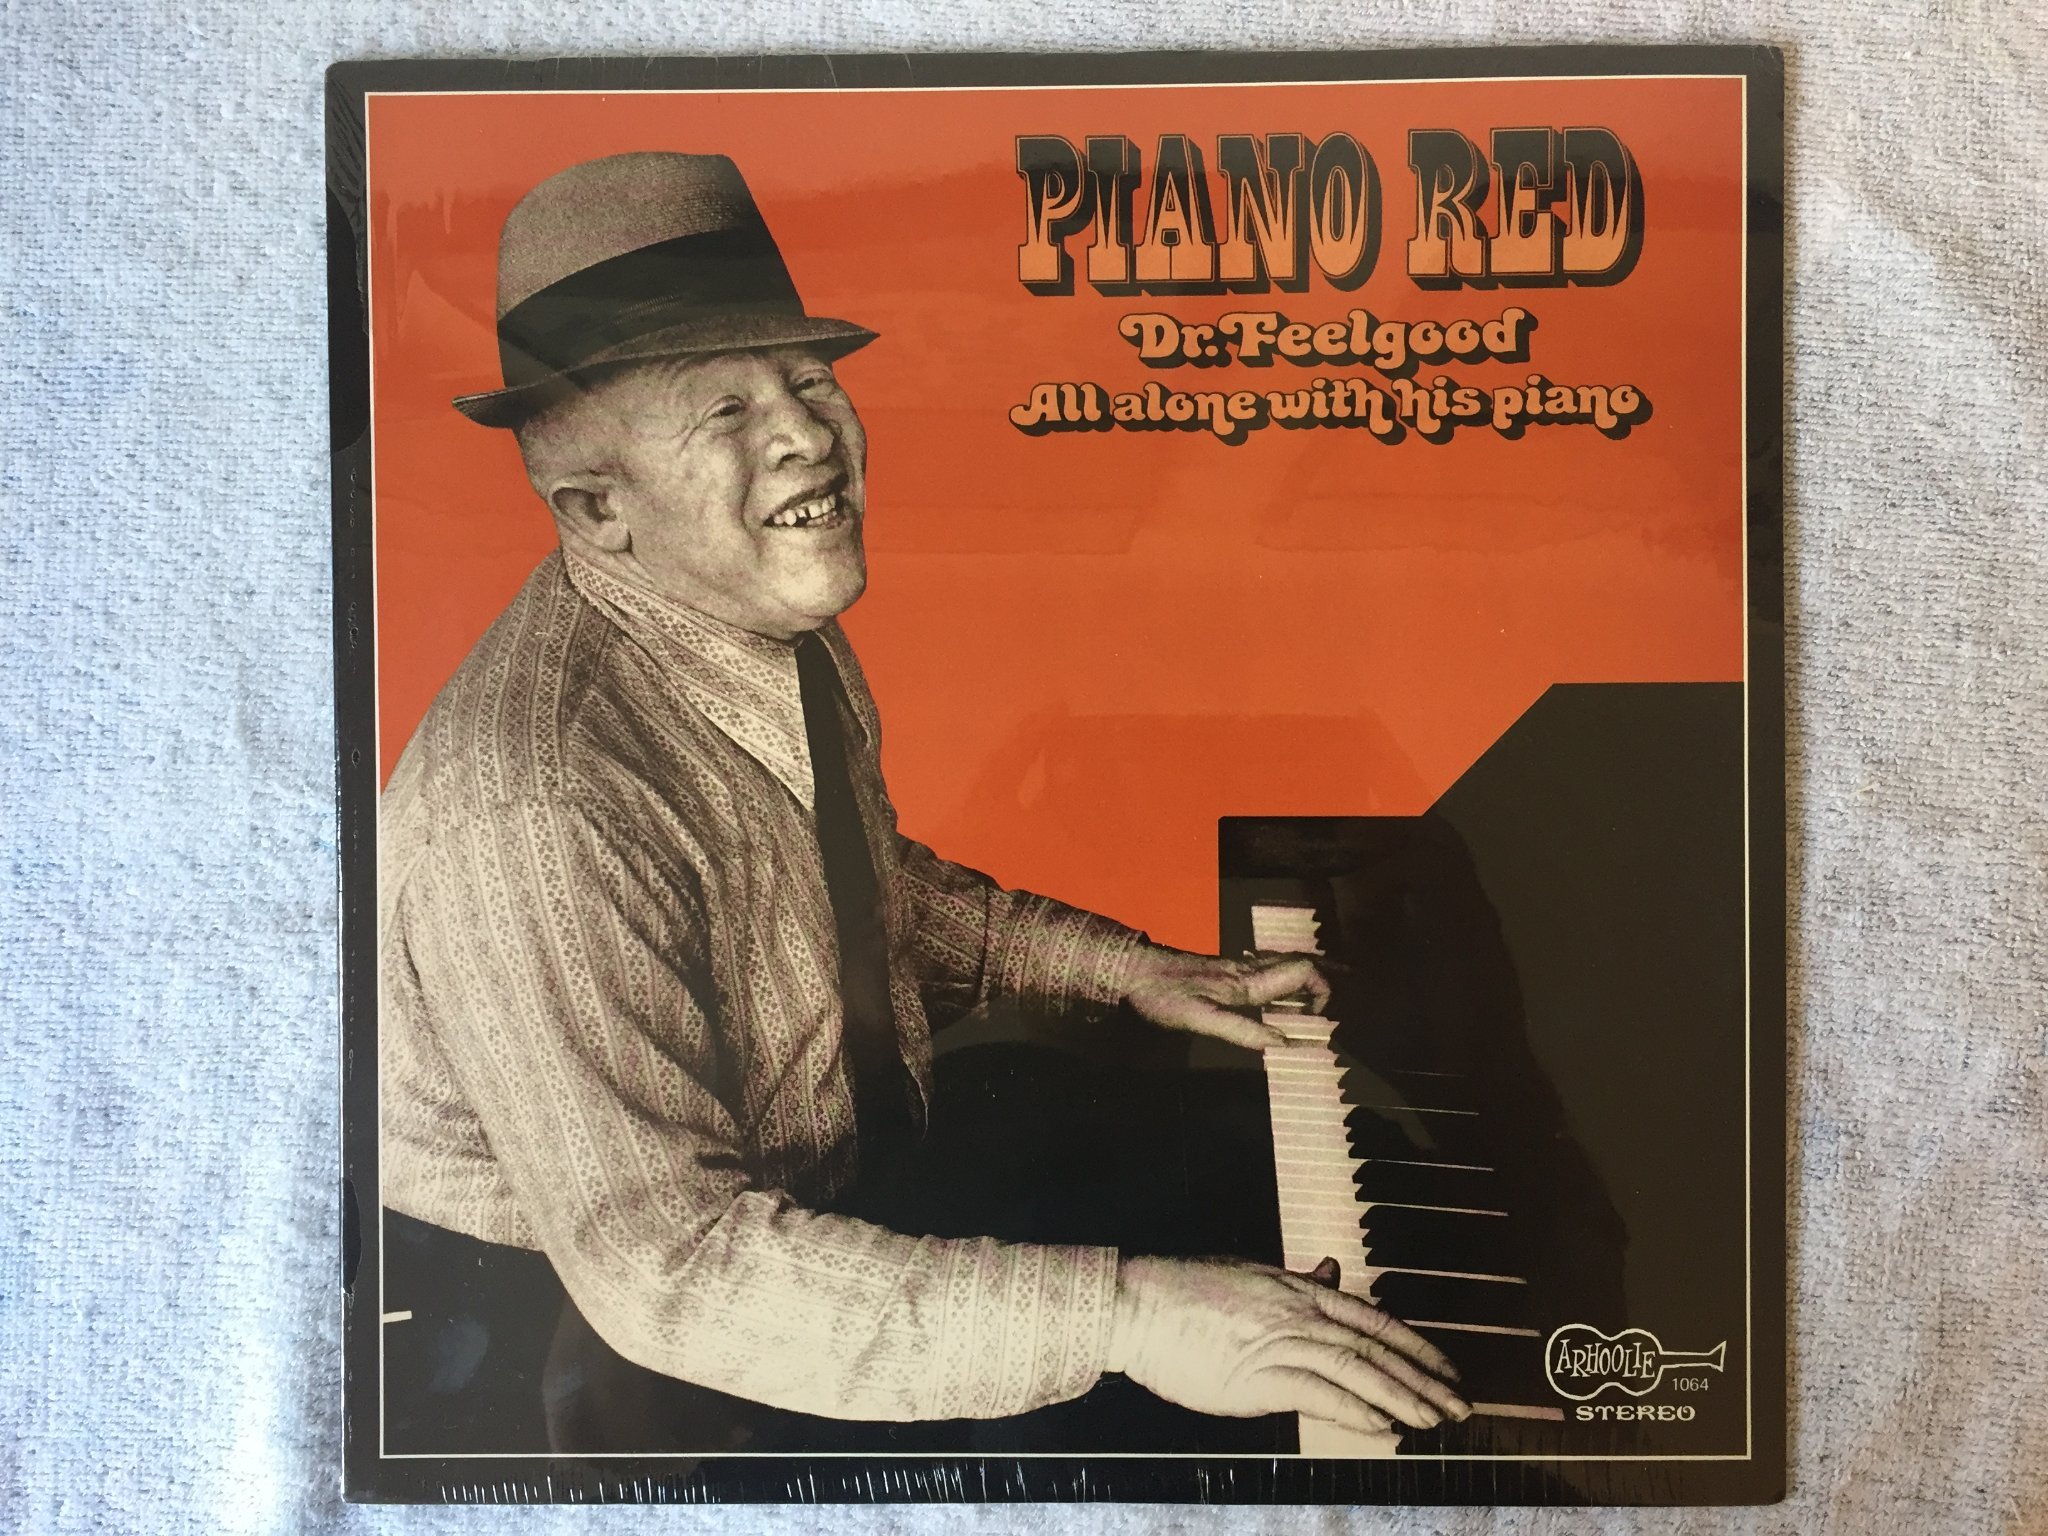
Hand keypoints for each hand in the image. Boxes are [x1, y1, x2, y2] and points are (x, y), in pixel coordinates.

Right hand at [1106, 1254, 1469, 1432]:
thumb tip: (1331, 1269)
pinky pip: (1322, 1394)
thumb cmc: (1187, 1292)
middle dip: (1425, 1378)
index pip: (1375, 1319)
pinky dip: (1358, 1412)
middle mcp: (1300, 1313)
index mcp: (1300, 1289)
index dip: (1417, 1346)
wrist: (1139, 1302)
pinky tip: (1385, 1429)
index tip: (1448, 1368)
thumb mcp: (1252, 1275)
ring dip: (1402, 1398)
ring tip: (1435, 1422)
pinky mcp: (1260, 1375)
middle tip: (1461, 1405)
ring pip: (1359, 1370)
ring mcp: (1282, 1342)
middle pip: (1378, 1347)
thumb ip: (1297, 1280)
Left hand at [1120, 945, 1330, 1050]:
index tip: (1318, 1021)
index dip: (1322, 992)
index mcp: (1247, 982)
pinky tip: (1279, 992)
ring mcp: (1234, 968)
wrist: (1130, 969)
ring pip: (1283, 965)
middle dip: (1326, 976)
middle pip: (1299, 963)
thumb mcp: (1200, 1019)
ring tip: (1325, 990)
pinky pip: (1265, 970)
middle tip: (1346, 991)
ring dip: (1307, 976)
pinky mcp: (1222, 971)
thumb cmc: (1162, 996)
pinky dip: (1284, 979)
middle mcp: (1246, 970)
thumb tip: (1285, 1043)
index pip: (1303, 972)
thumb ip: (1242, 1030)